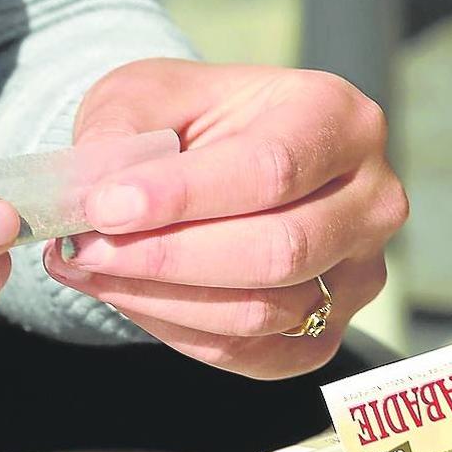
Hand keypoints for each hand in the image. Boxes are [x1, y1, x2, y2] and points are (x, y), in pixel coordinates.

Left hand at [43, 59, 407, 378]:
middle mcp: (368, 199)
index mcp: (336, 118)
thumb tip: (90, 194)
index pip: (269, 170)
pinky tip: (126, 295)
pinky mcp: (326, 332)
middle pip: (278, 250)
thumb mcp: (143, 96)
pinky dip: (176, 330)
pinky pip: (251, 354)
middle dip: (165, 257)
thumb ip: (118, 135)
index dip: (183, 197)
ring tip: (88, 269)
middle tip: (83, 247)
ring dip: (159, 299)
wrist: (203, 161)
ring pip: (262, 312)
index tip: (103, 207)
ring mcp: (357, 274)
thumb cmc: (182, 122)